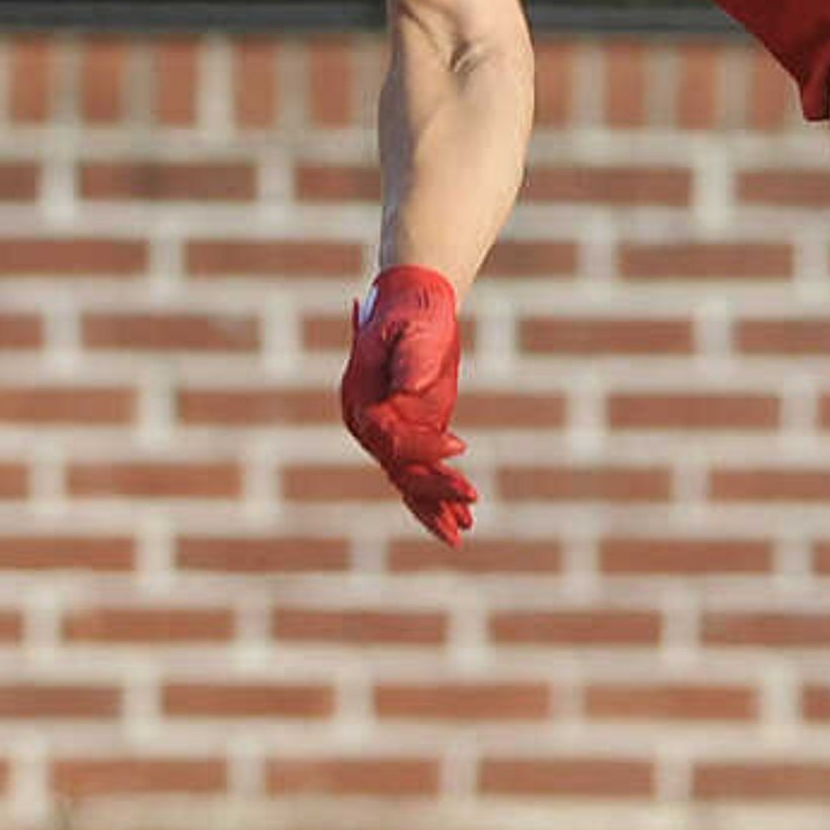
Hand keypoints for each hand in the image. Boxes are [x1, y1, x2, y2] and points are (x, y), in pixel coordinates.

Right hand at [340, 263, 477, 546]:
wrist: (415, 298)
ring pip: (408, 480)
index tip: (459, 448)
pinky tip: (461, 522)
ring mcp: (390, 428)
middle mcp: (368, 420)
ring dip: (435, 507)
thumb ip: (411, 357)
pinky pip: (420, 474)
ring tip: (462, 532)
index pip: (387, 435)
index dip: (420, 447)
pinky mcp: (413, 429)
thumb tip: (410, 389)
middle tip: (470, 500)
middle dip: (432, 490)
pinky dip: (437, 498)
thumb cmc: (413, 308)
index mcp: (360, 396)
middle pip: (398, 466)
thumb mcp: (413, 325)